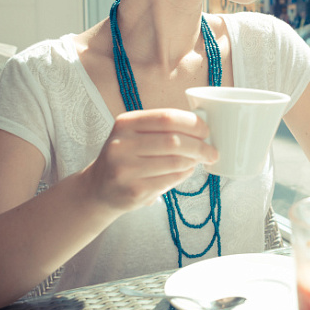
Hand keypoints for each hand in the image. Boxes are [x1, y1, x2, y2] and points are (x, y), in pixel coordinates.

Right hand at [83, 109, 217, 213]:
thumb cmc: (126, 157)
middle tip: (212, 151)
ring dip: (194, 161)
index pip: (167, 117)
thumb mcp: (134, 134)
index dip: (193, 123)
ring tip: (198, 161)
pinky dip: (185, 175)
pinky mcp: (133, 191)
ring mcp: (125, 170)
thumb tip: (202, 127)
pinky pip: (171, 180)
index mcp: (125, 123)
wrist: (98, 188)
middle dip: (200, 146)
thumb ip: (162, 128)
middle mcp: (121, 145)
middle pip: (174, 141)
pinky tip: (186, 171)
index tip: (206, 131)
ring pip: (175, 162)